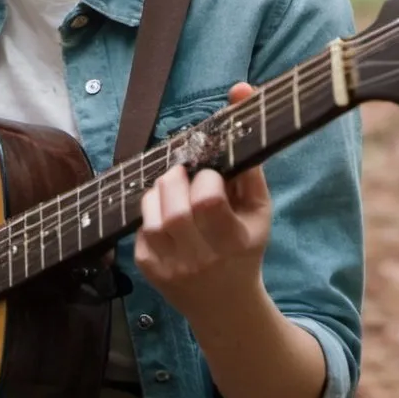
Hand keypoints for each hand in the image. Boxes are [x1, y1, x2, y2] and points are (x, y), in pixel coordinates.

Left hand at [134, 82, 272, 316]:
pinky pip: (139, 226)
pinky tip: (168, 219)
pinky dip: (151, 213)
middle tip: (185, 177)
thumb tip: (241, 89)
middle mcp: (200, 258)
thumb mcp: (259, 207)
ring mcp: (171, 267)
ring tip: (176, 194)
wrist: (226, 308)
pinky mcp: (148, 270)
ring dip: (161, 193)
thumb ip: (250, 154)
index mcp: (233, 242)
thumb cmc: (246, 246)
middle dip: (176, 180)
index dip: (205, 181)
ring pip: (151, 212)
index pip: (207, 199)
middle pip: (175, 206)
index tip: (212, 179)